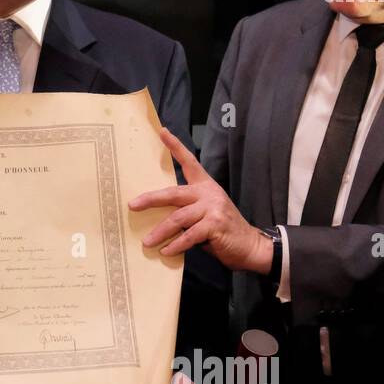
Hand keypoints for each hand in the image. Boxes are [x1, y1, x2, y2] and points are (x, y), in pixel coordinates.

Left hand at [129, 127, 271, 272]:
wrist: (251, 246)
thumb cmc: (222, 231)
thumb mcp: (205, 214)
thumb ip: (187, 210)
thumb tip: (157, 218)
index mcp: (205, 186)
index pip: (189, 162)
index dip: (175, 147)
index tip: (162, 132)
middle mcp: (209, 193)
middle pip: (174, 193)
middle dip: (151, 199)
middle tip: (132, 205)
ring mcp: (213, 208)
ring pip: (178, 218)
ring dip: (160, 232)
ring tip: (147, 242)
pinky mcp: (216, 225)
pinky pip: (189, 235)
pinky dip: (176, 245)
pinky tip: (166, 251)